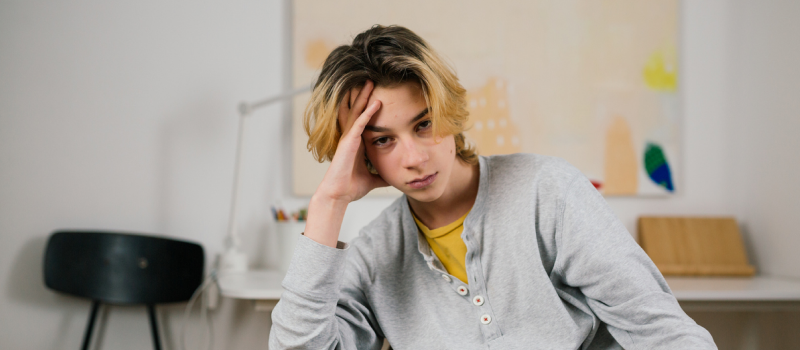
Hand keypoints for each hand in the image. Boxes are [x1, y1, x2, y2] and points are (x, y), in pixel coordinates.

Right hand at [315, 80, 387, 202]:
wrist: (339, 195)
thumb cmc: (351, 187)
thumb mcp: (372, 179)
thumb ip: (381, 175)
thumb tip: (393, 177)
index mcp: (355, 144)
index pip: (362, 120)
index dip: (367, 107)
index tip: (375, 94)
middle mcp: (350, 138)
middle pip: (357, 111)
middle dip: (364, 96)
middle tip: (371, 80)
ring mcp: (348, 139)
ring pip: (356, 112)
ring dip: (364, 98)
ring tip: (370, 82)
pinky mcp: (348, 142)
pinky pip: (359, 124)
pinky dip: (367, 113)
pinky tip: (375, 103)